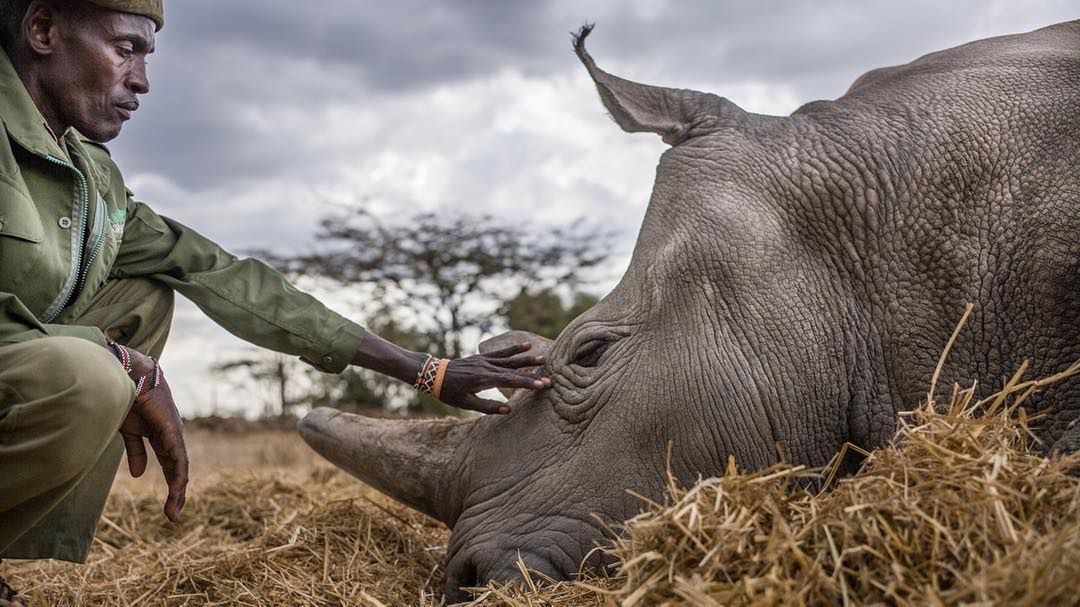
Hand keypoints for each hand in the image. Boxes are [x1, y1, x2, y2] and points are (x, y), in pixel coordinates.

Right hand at [117, 349, 188, 522]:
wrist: (128, 373)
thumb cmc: (127, 397)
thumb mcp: (129, 431)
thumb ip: (135, 451)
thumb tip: (137, 475)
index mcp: (161, 436)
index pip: (169, 465)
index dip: (170, 484)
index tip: (168, 507)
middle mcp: (171, 436)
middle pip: (177, 469)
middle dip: (176, 493)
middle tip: (173, 516)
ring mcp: (173, 432)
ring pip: (180, 466)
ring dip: (177, 490)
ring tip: (173, 511)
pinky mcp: (170, 429)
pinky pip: (177, 455)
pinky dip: (177, 473)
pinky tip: (178, 487)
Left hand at [436, 342, 551, 413]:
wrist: (434, 374)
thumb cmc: (449, 392)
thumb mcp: (466, 404)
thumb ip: (487, 407)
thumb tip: (508, 409)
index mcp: (484, 379)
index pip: (510, 381)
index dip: (527, 383)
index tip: (542, 385)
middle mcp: (487, 367)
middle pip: (514, 370)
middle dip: (532, 373)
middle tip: (549, 376)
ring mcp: (485, 360)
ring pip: (510, 359)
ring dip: (527, 359)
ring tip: (543, 358)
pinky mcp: (483, 357)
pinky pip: (501, 352)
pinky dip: (514, 349)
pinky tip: (527, 346)